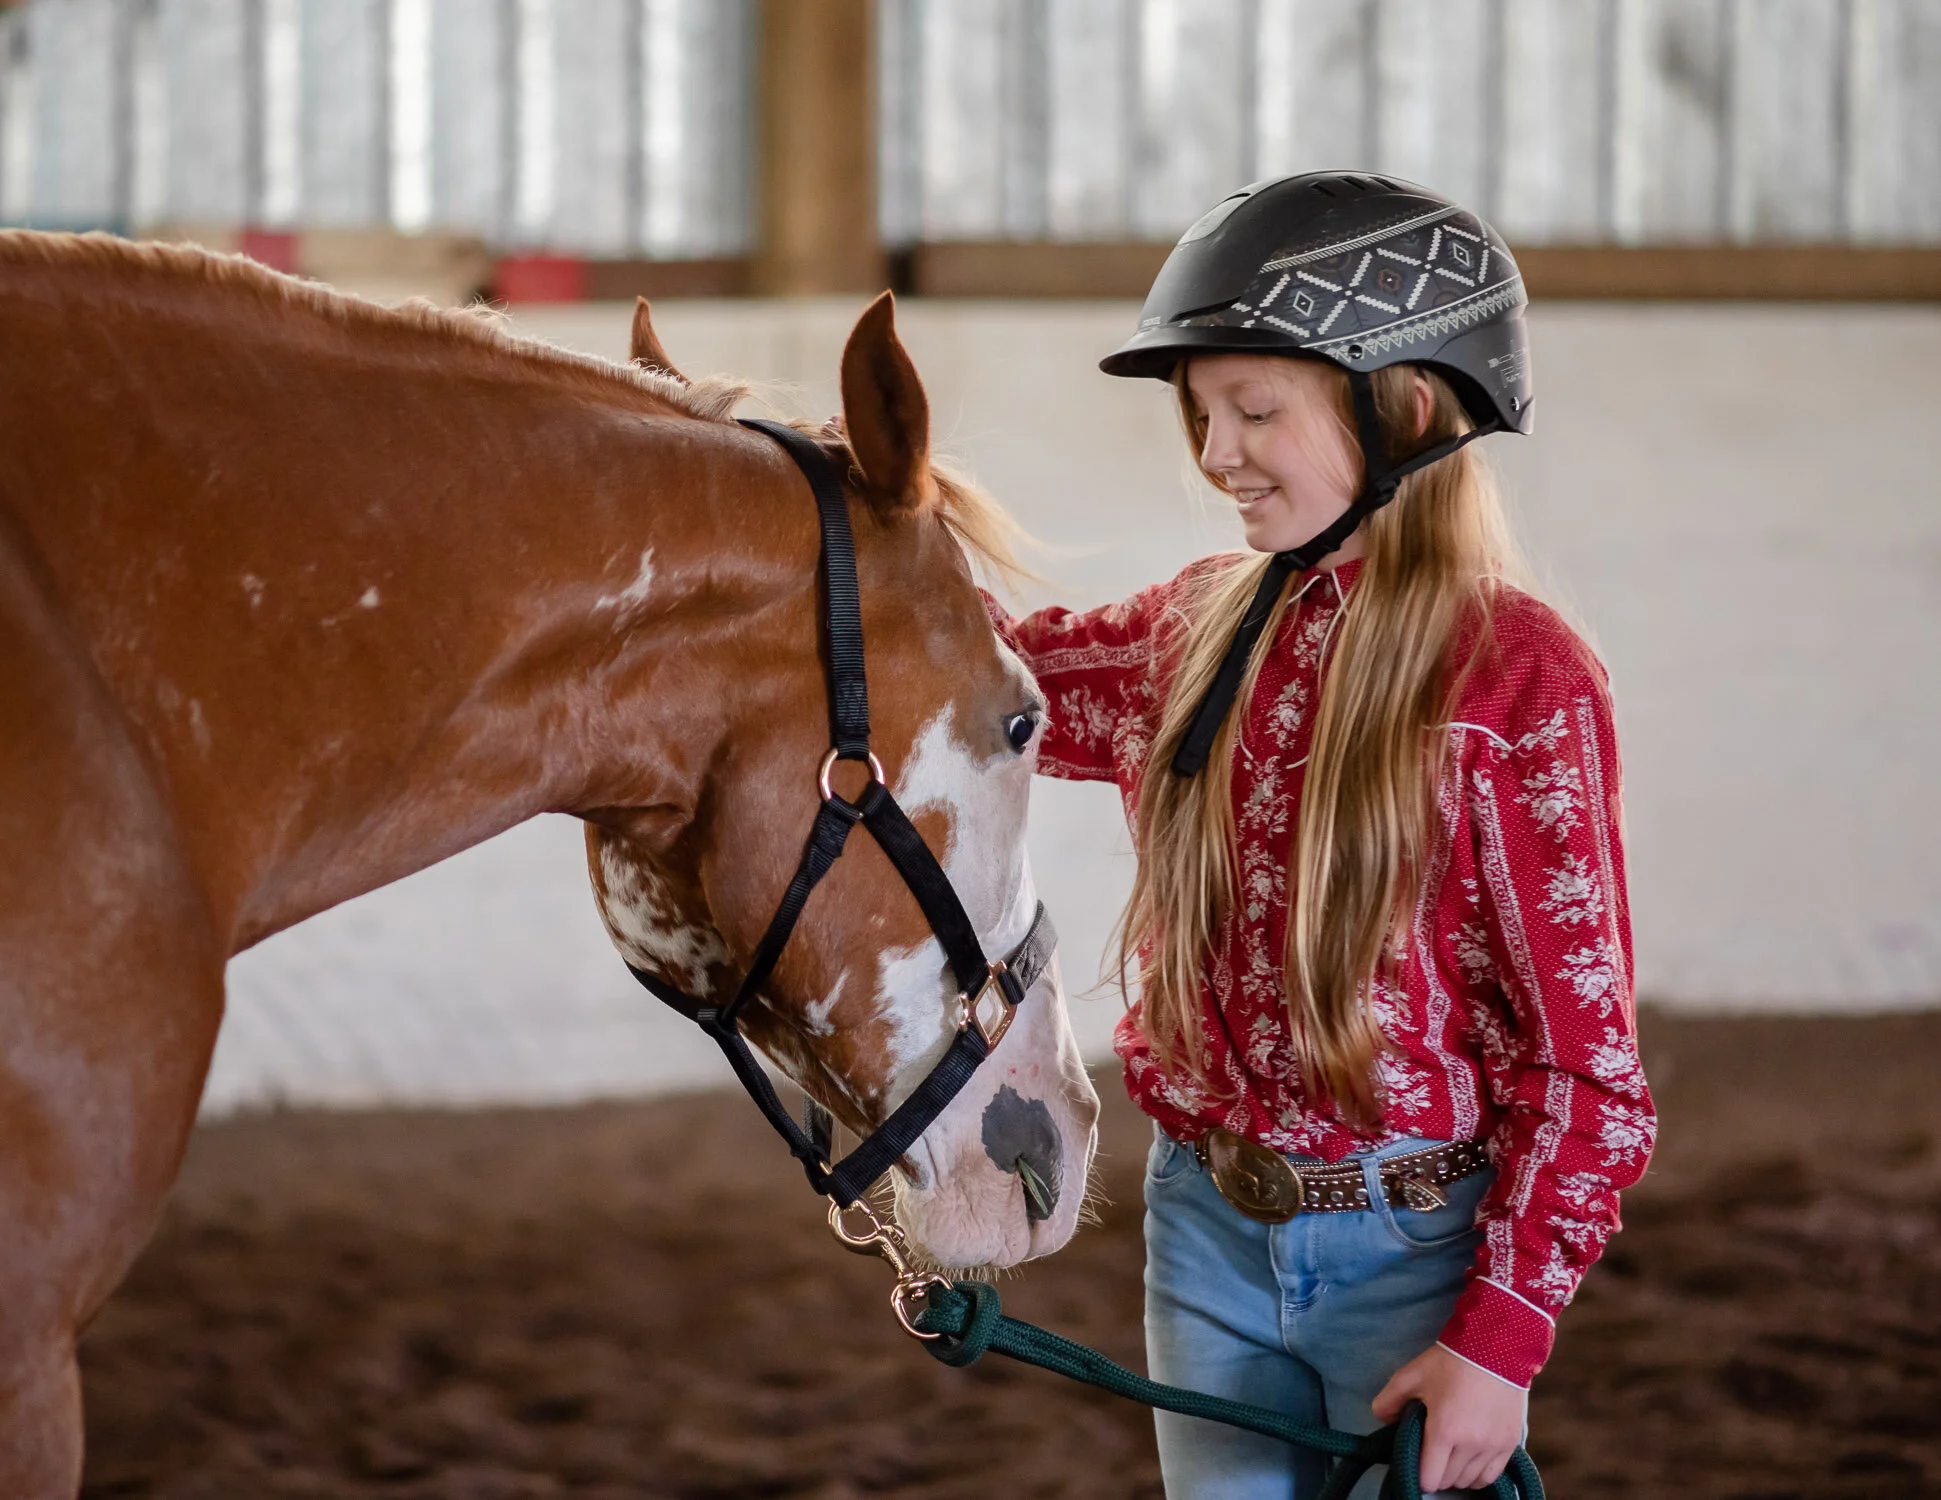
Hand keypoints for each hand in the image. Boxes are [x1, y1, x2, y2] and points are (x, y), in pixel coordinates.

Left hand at [1371, 1343, 1527, 1492]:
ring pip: (1469, 1481)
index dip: (1418, 1473)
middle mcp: (1471, 1446)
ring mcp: (1494, 1447)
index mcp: (1445, 1431)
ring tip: (1449, 1453)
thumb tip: (1383, 1420)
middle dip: (1435, 1472)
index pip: (1429, 1479)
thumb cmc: (1451, 1362)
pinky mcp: (1510, 1444)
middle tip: (1430, 1451)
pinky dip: (1477, 1474)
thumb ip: (1389, 1400)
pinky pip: (1490, 1476)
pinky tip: (1469, 1459)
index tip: (1415, 1459)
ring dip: (1456, 1473)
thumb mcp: (1411, 1375)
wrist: (1495, 1346)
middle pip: (1448, 1481)